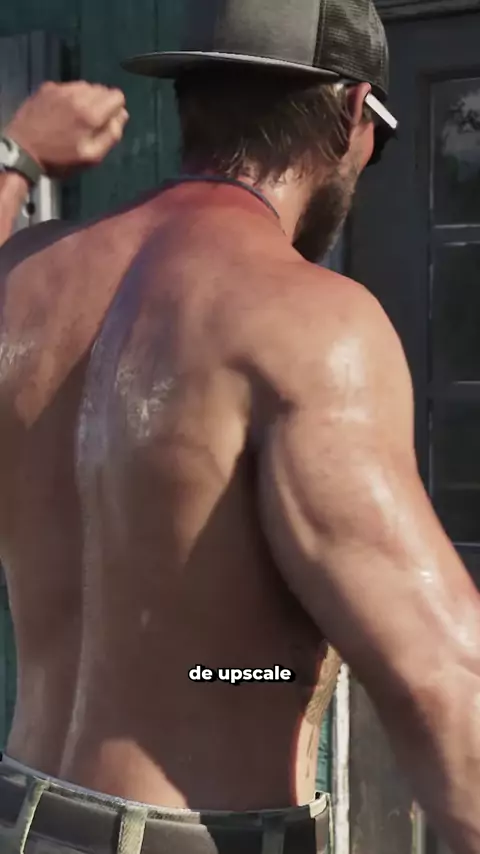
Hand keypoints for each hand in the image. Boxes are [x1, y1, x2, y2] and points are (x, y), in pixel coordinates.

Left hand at [4, 81, 129, 177]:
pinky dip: (70, 96)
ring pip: (85, 86)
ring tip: (75, 116)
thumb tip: (122, 115)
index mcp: (91, 114)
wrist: (22, 151)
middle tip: (89, 122)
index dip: (115, 109)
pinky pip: (68, 86)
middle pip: (102, 89)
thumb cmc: (59, 160)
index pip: (117, 96)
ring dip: (86, 98)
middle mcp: (78, 95)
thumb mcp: (91, 158)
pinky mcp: (47, 87)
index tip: (106, 122)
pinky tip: (61, 111)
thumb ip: (111, 136)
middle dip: (101, 104)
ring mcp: (61, 89)